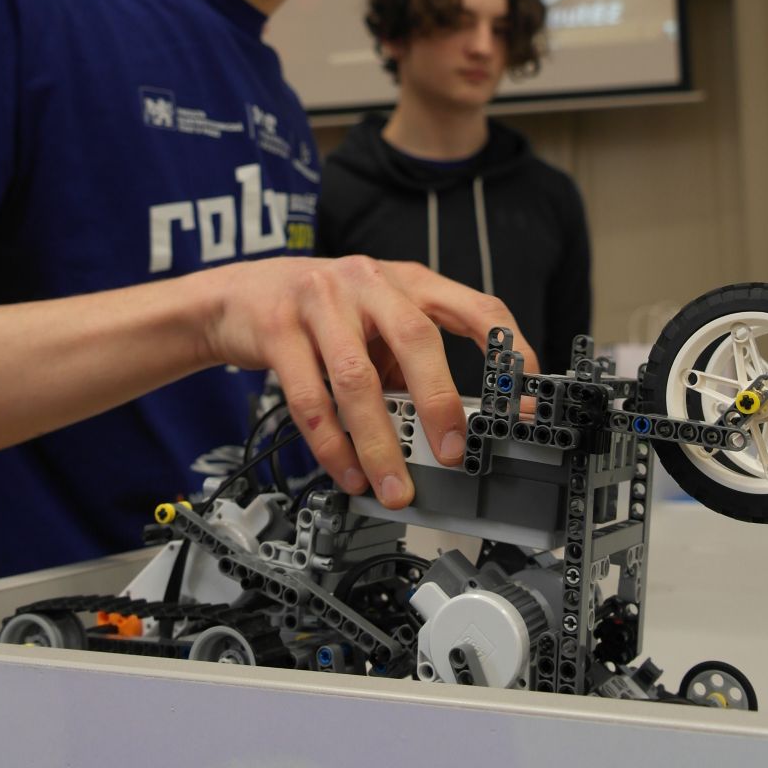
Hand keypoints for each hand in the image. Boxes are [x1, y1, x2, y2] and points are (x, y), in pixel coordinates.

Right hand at [201, 256, 538, 507]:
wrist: (240, 295)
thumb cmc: (325, 314)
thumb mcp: (377, 323)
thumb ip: (411, 363)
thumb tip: (451, 432)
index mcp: (408, 281)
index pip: (475, 306)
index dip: (508, 350)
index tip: (526, 399)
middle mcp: (369, 282)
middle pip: (415, 338)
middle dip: (440, 400)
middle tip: (455, 453)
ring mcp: (320, 301)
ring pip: (357, 378)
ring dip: (380, 442)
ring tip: (395, 486)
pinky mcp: (278, 329)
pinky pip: (309, 398)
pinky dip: (332, 445)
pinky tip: (348, 472)